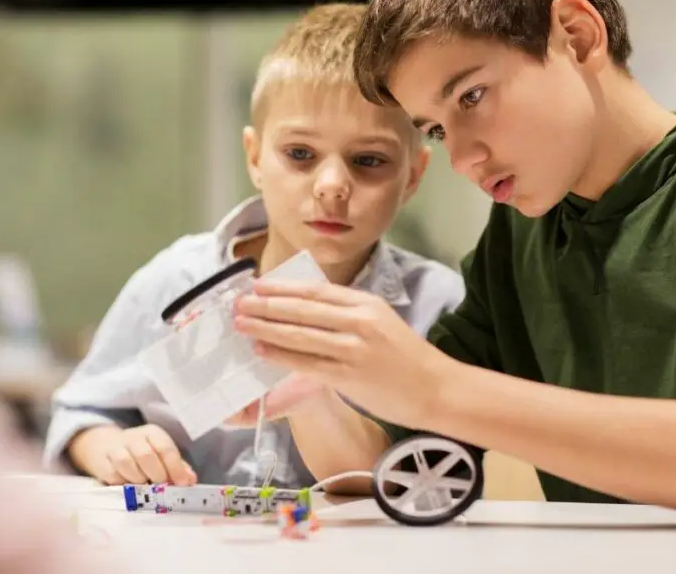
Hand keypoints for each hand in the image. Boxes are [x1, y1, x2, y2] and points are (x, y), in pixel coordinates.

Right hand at [68, 424, 196, 485]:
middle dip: (157, 475)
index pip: (165, 447)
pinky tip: (129, 486)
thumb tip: (190, 480)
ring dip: (139, 480)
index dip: (175, 467)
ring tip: (145, 486)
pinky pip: (113, 475)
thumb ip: (177, 467)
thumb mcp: (160, 455)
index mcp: (152, 433)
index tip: (182, 484)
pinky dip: (123, 483)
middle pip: (146, 455)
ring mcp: (115, 448)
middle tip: (162, 487)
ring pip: (127, 463)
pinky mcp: (101, 462)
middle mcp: (133, 437)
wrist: (103, 446)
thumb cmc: (140, 453)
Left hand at [232, 279, 456, 428]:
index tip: (258, 286)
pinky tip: (262, 350)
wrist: (436, 389)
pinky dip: (280, 355)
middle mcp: (359, 322)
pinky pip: (306, 362)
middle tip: (239, 303)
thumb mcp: (382, 322)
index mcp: (367, 304)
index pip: (316, 290)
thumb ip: (348, 314)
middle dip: (266, 305)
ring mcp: (353, 349)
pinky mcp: (348, 376)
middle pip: (302, 308)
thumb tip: (306, 310)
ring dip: (265, 328)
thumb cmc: (407, 358)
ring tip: (242, 324)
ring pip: (299, 334)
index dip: (283, 287)